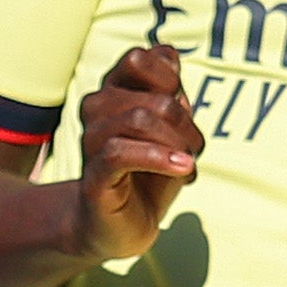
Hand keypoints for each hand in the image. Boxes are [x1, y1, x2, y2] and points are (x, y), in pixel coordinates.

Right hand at [66, 42, 201, 265]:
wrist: (121, 229)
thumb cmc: (147, 179)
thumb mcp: (171, 136)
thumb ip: (174, 103)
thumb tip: (176, 84)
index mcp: (115, 93)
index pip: (138, 58)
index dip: (169, 75)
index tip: (183, 103)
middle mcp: (97, 110)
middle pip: (151, 96)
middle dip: (185, 122)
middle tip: (195, 149)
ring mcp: (92, 141)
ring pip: (137, 119)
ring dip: (176, 143)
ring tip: (189, 164)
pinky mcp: (94, 175)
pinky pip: (121, 152)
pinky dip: (160, 158)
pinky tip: (183, 170)